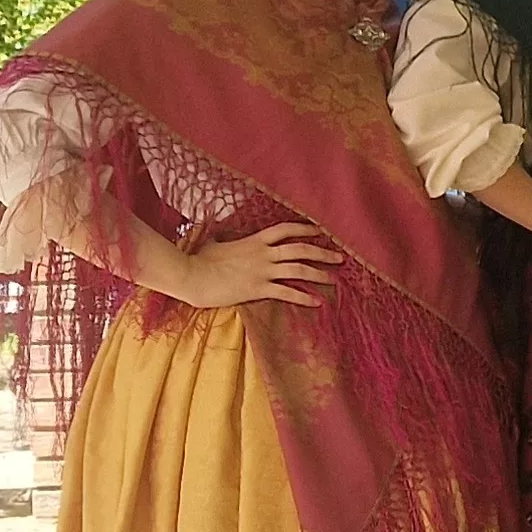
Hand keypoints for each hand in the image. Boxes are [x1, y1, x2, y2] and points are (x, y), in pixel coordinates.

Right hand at [170, 222, 342, 308]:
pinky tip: (317, 303)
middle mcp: (263, 254)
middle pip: (300, 249)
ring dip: (319, 275)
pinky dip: (304, 298)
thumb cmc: (198, 260)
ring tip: (335, 280)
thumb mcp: (214, 243)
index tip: (320, 231)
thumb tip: (219, 236)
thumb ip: (223, 239)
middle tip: (340, 257)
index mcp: (254, 241)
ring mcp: (262, 271)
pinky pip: (287, 293)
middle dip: (322, 253)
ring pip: (299, 270)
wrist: (190, 275)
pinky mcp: (258, 289)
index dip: (305, 229)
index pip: (285, 229)